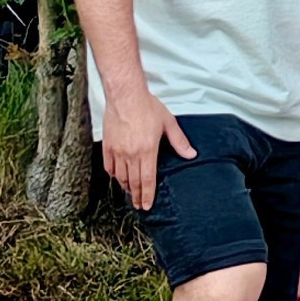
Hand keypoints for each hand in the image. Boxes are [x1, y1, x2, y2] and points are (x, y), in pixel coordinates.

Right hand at [101, 83, 195, 211]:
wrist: (126, 95)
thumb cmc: (147, 106)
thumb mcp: (168, 123)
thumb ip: (179, 141)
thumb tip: (191, 154)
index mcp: (147, 150)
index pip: (147, 180)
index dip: (147, 195)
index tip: (147, 205)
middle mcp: (131, 154)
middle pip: (133, 182)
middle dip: (136, 196)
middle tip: (138, 205)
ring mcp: (118, 151)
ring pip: (120, 176)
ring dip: (126, 187)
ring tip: (131, 193)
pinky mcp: (108, 146)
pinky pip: (109, 166)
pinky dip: (114, 175)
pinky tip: (118, 177)